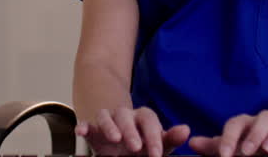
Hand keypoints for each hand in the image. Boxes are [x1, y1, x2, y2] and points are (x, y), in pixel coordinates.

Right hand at [75, 106, 190, 156]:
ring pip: (106, 117)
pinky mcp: (92, 129)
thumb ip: (169, 139)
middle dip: (131, 131)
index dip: (154, 137)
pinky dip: (83, 126)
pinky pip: (87, 124)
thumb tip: (186, 130)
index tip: (157, 155)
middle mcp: (124, 116)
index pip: (149, 121)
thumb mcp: (156, 143)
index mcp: (143, 117)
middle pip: (126, 116)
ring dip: (109, 126)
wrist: (120, 139)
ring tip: (114, 138)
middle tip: (135, 147)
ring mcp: (107, 120)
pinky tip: (81, 131)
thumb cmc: (142, 143)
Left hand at [188, 111, 267, 156]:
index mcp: (243, 125)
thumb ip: (214, 147)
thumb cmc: (243, 150)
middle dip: (254, 135)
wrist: (267, 150)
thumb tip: (192, 142)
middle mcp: (261, 122)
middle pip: (260, 118)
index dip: (228, 138)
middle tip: (246, 153)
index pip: (235, 124)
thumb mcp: (229, 150)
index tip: (225, 155)